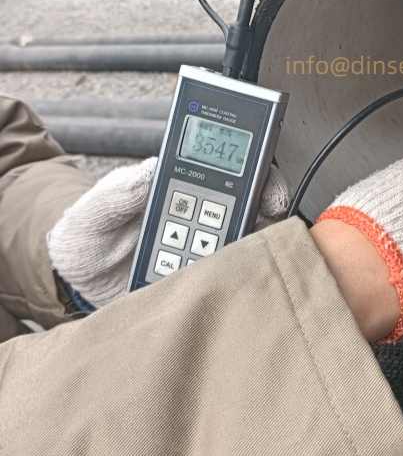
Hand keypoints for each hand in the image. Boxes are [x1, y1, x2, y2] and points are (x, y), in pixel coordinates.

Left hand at [47, 158, 290, 307]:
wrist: (80, 285)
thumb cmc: (87, 238)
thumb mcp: (94, 209)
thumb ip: (119, 191)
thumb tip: (152, 170)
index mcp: (180, 188)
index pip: (227, 172)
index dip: (255, 175)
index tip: (266, 186)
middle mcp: (201, 215)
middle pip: (249, 205)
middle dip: (266, 206)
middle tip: (269, 212)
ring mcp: (205, 246)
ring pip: (245, 240)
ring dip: (249, 243)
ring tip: (232, 249)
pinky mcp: (202, 276)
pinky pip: (228, 274)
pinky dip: (234, 275)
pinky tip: (225, 277)